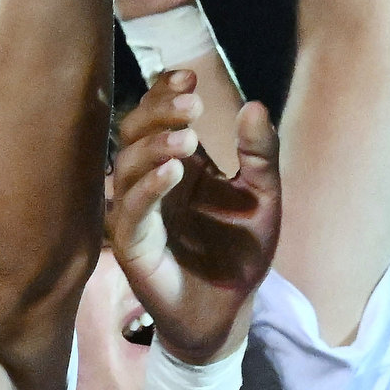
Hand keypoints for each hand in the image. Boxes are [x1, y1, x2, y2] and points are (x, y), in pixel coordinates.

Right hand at [106, 70, 281, 363]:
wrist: (231, 312)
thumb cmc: (240, 254)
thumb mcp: (263, 198)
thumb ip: (260, 154)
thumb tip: (255, 105)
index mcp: (181, 165)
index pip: (159, 117)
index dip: (165, 93)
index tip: (188, 77)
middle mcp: (153, 184)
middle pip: (134, 132)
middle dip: (158, 112)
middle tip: (190, 102)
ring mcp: (138, 213)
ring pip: (126, 166)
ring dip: (154, 146)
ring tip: (187, 138)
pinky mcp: (133, 246)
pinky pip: (131, 211)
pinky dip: (148, 188)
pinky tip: (173, 172)